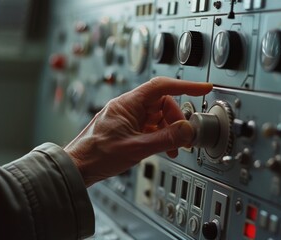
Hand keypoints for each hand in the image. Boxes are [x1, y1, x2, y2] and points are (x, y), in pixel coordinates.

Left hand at [64, 77, 211, 186]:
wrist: (77, 168)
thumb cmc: (97, 155)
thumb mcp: (136, 148)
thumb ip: (165, 139)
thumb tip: (187, 130)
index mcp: (128, 104)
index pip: (161, 86)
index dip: (185, 86)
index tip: (203, 88)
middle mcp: (128, 107)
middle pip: (163, 103)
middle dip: (176, 119)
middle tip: (183, 136)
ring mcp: (128, 118)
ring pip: (158, 116)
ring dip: (169, 130)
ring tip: (172, 147)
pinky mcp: (128, 128)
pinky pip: (150, 126)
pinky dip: (160, 136)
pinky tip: (162, 148)